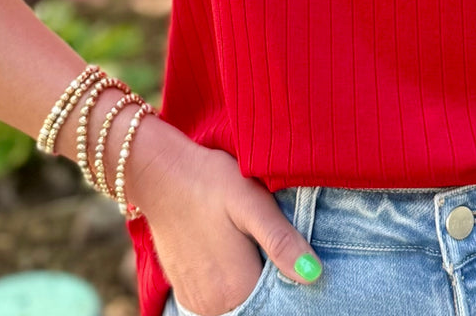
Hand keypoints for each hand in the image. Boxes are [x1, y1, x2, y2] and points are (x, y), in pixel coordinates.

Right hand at [124, 119, 322, 315]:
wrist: (161, 173)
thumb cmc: (210, 181)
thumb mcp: (252, 202)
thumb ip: (281, 241)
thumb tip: (314, 274)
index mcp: (236, 288)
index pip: (279, 296)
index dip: (286, 271)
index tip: (282, 243)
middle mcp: (214, 306)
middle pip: (257, 299)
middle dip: (266, 274)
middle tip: (259, 235)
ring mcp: (196, 302)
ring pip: (238, 300)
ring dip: (247, 278)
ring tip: (244, 240)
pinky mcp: (184, 292)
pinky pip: (218, 298)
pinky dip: (228, 280)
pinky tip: (228, 248)